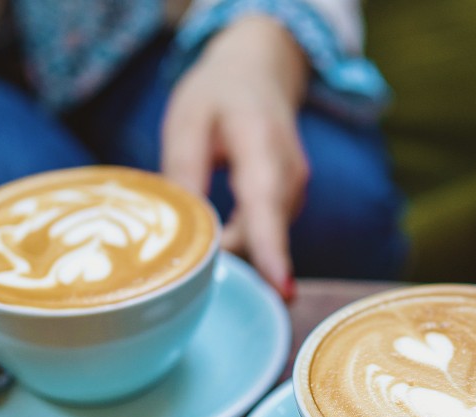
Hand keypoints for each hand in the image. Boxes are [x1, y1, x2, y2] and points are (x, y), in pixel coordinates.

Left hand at [162, 15, 309, 299]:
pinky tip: (217, 244)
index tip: (281, 286)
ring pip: (266, 237)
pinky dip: (243, 243)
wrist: (259, 72)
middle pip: (265, 231)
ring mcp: (295, 189)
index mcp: (260, 142)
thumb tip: (181, 231)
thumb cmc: (218, 95)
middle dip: (235, 261)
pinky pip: (266, 233)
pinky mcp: (290, 201)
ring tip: (199, 258)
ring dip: (235, 252)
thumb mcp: (187, 122)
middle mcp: (289, 172)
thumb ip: (184, 173)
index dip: (272, 249)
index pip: (266, 203)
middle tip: (191, 280)